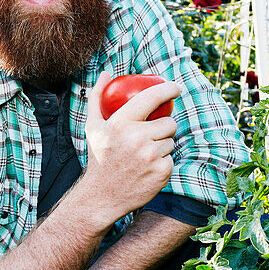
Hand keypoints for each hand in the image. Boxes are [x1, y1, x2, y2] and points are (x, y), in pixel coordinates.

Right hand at [80, 72, 179, 223]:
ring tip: (144, 155)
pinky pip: (171, 159)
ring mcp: (151, 156)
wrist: (102, 196)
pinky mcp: (162, 172)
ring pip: (171, 142)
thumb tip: (106, 73)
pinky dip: (162, 163)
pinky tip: (147, 169)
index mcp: (121, 123)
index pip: (151, 97)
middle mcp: (137, 138)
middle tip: (151, 136)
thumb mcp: (93, 127)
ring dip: (162, 146)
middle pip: (168, 122)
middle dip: (163, 127)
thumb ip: (97, 98)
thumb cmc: (99, 158)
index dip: (168, 88)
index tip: (175, 88)